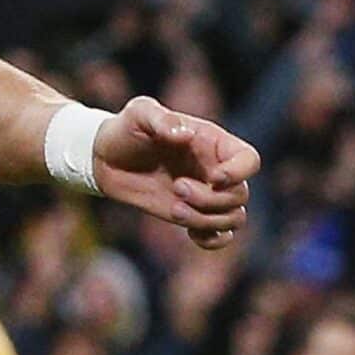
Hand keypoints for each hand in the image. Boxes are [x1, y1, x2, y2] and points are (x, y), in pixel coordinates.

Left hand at [91, 96, 258, 249]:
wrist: (104, 158)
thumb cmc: (126, 130)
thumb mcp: (139, 114)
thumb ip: (161, 119)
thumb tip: (184, 135)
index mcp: (213, 143)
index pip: (249, 160)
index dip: (240, 173)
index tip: (215, 177)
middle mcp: (215, 170)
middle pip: (240, 195)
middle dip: (210, 198)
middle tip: (177, 187)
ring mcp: (205, 195)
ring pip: (233, 218)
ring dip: (206, 219)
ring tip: (174, 209)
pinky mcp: (191, 214)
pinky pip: (220, 235)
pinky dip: (213, 240)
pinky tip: (191, 234)